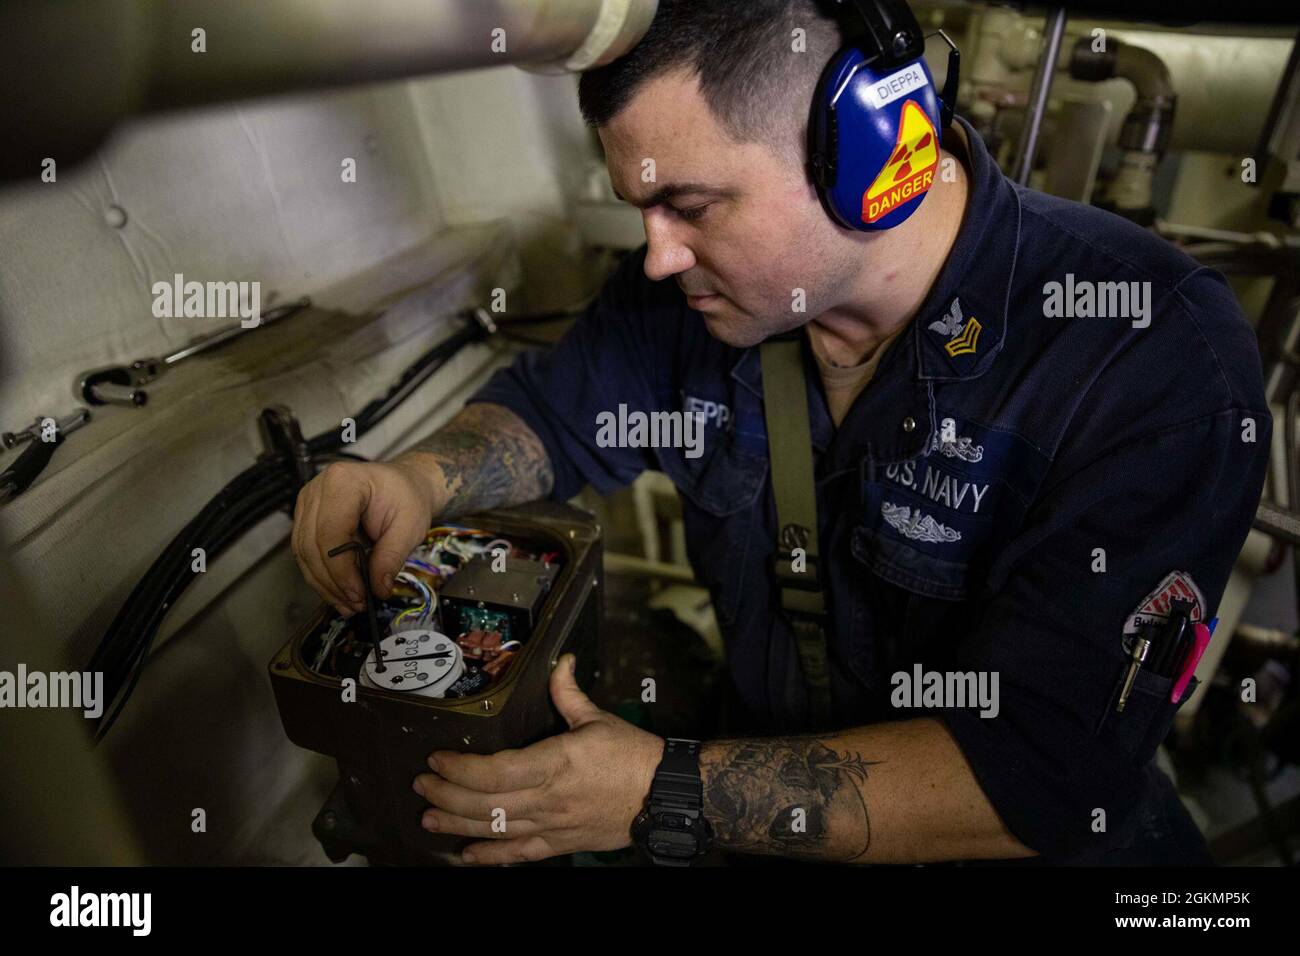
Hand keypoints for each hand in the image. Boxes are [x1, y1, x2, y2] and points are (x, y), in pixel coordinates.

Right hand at [291, 458, 436, 615]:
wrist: (404, 483)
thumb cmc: (406, 496)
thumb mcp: (410, 526)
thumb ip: (391, 557)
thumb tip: (377, 589)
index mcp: (343, 482)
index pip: (330, 533)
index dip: (341, 570)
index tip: (358, 593)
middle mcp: (317, 490)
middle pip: (311, 546)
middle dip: (332, 582)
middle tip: (355, 603)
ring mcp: (308, 503)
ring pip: (303, 553)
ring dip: (324, 584)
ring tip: (349, 603)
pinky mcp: (306, 518)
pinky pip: (306, 553)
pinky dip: (321, 576)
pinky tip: (338, 592)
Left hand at [412, 654, 664, 864]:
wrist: (661, 796)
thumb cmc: (632, 757)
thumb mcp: (598, 718)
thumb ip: (568, 692)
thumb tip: (559, 662)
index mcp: (555, 763)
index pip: (495, 771)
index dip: (460, 769)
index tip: (438, 760)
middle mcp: (549, 799)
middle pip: (485, 803)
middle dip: (446, 795)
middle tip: (422, 785)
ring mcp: (552, 825)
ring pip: (496, 830)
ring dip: (458, 825)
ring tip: (429, 818)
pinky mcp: (560, 843)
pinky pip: (519, 854)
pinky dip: (491, 857)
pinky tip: (467, 856)